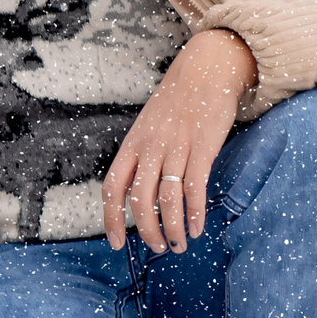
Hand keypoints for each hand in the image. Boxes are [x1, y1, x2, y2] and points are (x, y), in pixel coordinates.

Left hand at [101, 29, 257, 254]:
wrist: (205, 70)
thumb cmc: (176, 103)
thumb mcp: (148, 128)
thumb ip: (141, 158)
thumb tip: (138, 196)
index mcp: (132, 145)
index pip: (112, 188)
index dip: (111, 218)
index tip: (116, 243)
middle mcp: (150, 148)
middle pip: (139, 200)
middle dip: (147, 232)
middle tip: (159, 247)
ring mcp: (176, 148)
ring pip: (167, 199)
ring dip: (172, 229)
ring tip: (180, 244)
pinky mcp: (203, 148)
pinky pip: (194, 188)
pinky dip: (195, 213)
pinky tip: (197, 228)